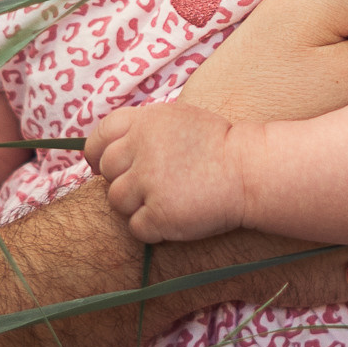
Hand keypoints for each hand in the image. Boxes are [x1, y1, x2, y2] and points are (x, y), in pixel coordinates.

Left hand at [85, 102, 253, 242]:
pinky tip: (175, 217)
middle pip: (107, 172)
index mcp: (144, 122)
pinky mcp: (159, 214)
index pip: (99, 137)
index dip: (97, 155)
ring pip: (117, 201)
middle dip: (124, 181)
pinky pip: (136, 227)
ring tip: (167, 200)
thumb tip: (109, 147)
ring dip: (136, 205)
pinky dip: (152, 228)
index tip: (104, 167)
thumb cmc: (219, 145)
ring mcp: (148, 182)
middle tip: (152, 185)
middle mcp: (141, 149)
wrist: (250, 171)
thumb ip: (143, 128)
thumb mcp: (178, 118)